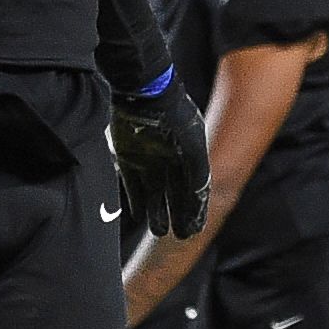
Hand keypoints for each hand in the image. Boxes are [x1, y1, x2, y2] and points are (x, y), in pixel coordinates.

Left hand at [112, 75, 211, 238]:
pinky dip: (135, 199)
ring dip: (156, 212)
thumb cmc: (175, 119)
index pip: (194, 189)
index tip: (194, 230)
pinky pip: (131, 183)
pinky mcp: (127, 155)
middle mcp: (169, 159)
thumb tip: (201, 198)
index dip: (195, 210)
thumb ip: (197, 174)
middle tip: (180, 235)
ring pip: (154, 192)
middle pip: (175, 193)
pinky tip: (139, 215)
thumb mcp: (193, 148)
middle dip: (178, 214)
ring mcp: (148, 158)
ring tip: (159, 231)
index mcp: (189, 155)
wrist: (144, 94)